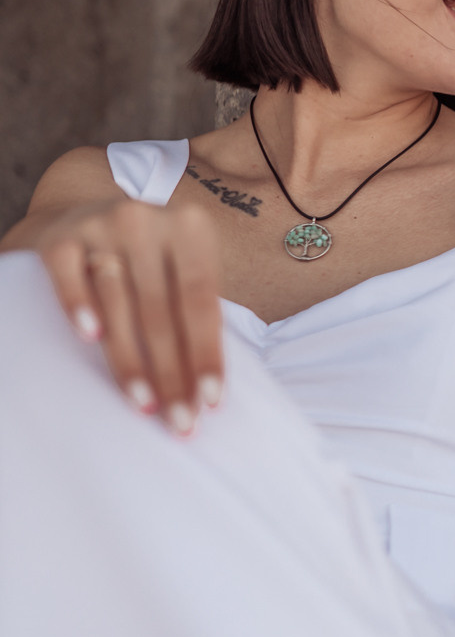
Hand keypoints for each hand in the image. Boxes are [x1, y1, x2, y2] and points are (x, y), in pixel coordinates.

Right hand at [35, 198, 223, 434]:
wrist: (85, 214)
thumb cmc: (152, 257)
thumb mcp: (184, 266)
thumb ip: (197, 309)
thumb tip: (210, 385)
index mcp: (190, 228)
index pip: (201, 303)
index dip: (207, 354)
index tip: (212, 402)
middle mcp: (147, 222)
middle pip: (162, 312)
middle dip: (173, 374)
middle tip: (181, 422)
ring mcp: (100, 226)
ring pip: (118, 304)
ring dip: (132, 360)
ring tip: (145, 404)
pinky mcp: (60, 239)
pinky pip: (69, 276)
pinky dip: (79, 305)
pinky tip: (91, 339)